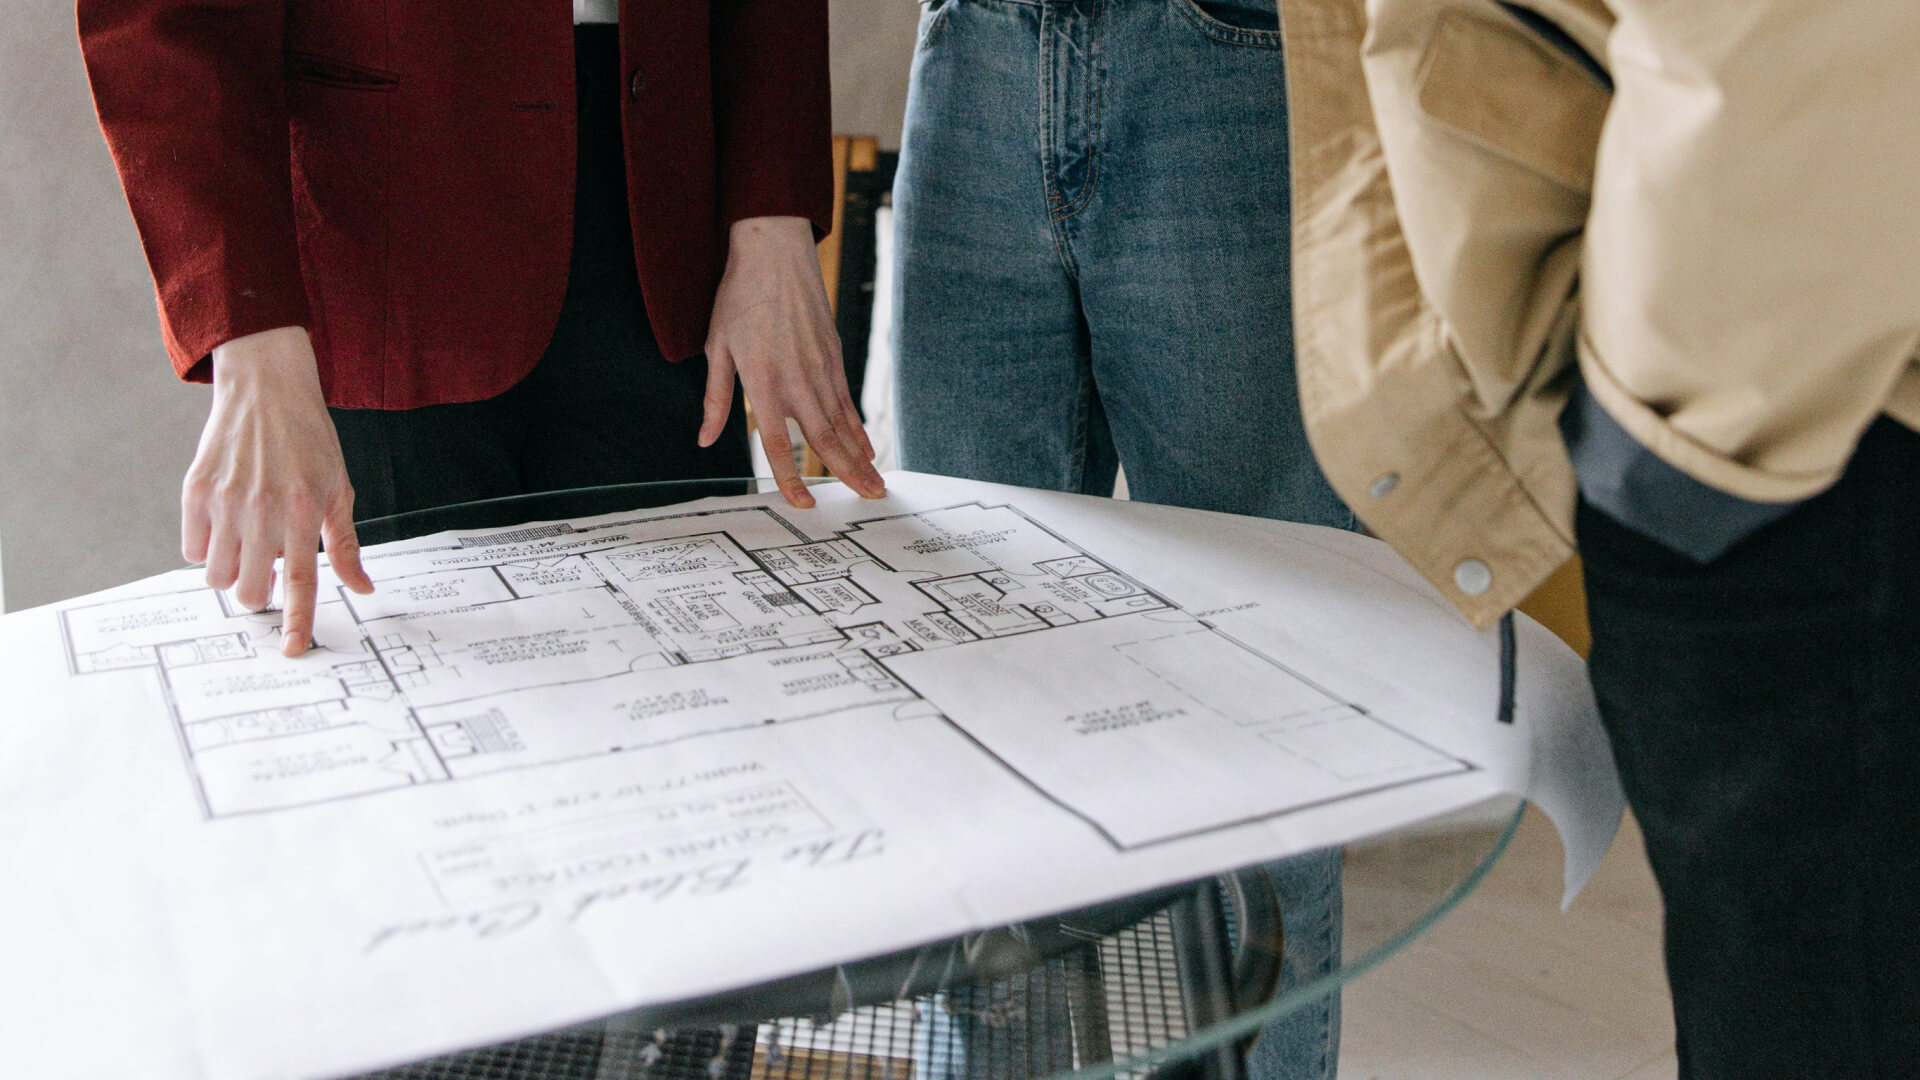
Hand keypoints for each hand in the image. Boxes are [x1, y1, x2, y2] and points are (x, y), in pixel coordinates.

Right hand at [182, 327, 373, 656]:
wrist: (266, 388)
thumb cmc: (309, 440)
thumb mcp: (338, 489)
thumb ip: (345, 545)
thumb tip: (362, 588)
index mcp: (302, 512)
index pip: (299, 582)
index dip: (296, 621)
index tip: (292, 650)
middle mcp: (261, 510)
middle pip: (249, 588)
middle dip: (258, 592)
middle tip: (268, 568)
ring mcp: (223, 501)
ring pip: (216, 576)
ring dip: (231, 573)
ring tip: (247, 544)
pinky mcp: (194, 491)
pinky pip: (191, 548)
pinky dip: (206, 550)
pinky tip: (225, 526)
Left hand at [701, 215, 885, 508]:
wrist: (774, 252)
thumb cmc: (740, 298)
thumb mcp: (717, 347)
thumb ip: (715, 399)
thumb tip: (704, 439)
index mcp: (763, 380)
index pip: (779, 442)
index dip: (791, 477)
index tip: (803, 503)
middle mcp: (797, 378)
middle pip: (825, 439)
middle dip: (848, 473)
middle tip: (868, 499)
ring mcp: (821, 367)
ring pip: (843, 422)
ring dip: (860, 456)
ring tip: (876, 483)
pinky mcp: (834, 355)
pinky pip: (848, 400)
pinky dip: (859, 426)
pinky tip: (866, 445)